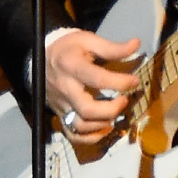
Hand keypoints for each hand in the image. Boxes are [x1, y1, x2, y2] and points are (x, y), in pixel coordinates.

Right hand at [45, 30, 141, 144]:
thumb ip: (112, 47)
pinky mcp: (60, 115)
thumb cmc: (69, 48)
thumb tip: (136, 44)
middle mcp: (65, 88)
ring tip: (116, 113)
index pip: (97, 79)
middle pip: (87, 109)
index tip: (135, 81)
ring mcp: (61, 105)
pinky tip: (105, 127)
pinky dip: (91, 137)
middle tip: (124, 100)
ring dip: (103, 124)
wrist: (41, 58)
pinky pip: (73, 135)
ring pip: (80, 126)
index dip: (120, 82)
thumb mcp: (88, 40)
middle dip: (111, 109)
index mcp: (72, 66)